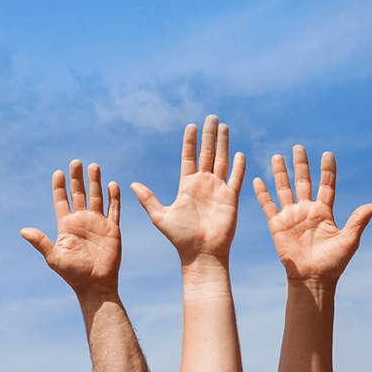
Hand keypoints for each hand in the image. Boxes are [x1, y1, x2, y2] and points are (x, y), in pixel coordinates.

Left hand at [21, 160, 121, 295]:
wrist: (95, 285)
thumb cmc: (72, 274)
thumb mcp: (53, 258)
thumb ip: (40, 242)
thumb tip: (22, 230)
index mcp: (66, 226)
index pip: (61, 201)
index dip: (59, 187)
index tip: (57, 173)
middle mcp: (81, 221)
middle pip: (78, 194)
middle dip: (77, 178)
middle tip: (75, 162)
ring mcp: (97, 224)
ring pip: (96, 197)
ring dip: (95, 182)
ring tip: (93, 165)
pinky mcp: (112, 229)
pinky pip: (114, 209)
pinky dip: (113, 197)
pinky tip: (111, 184)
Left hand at [131, 115, 245, 266]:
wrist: (200, 254)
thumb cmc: (180, 238)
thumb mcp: (160, 216)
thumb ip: (148, 199)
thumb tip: (132, 184)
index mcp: (187, 186)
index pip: (189, 157)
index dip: (190, 141)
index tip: (191, 125)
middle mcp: (203, 184)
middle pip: (207, 154)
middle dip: (210, 135)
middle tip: (212, 117)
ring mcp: (218, 190)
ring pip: (222, 161)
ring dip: (224, 144)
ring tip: (224, 126)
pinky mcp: (230, 199)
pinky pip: (235, 179)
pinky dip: (238, 166)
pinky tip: (239, 153)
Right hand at [254, 145, 371, 286]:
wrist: (312, 279)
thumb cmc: (333, 263)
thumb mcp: (350, 240)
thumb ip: (359, 220)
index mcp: (324, 212)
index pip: (326, 185)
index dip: (327, 170)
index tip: (327, 154)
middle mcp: (307, 211)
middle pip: (303, 182)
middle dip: (301, 165)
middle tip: (299, 147)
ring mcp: (291, 217)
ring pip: (284, 189)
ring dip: (280, 173)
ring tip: (277, 156)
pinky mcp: (277, 226)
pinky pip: (268, 206)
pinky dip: (262, 193)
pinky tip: (257, 180)